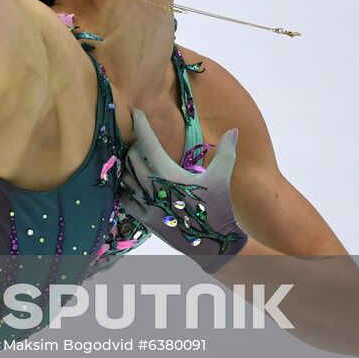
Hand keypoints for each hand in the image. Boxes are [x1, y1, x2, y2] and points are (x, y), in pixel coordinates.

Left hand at [117, 108, 247, 273]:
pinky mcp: (143, 219)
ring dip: (129, 166)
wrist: (214, 245)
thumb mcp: (222, 178)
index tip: (136, 113)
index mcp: (169, 175)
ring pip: (125, 177)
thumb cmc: (219, 209)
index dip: (141, 126)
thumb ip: (226, 152)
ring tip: (139, 161)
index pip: (147, 144)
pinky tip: (135, 183)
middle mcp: (152, 189)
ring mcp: (145, 205)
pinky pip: (124, 197)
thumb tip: (234, 130)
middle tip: (144, 142)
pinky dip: (126, 186)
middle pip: (132, 158)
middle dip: (136, 146)